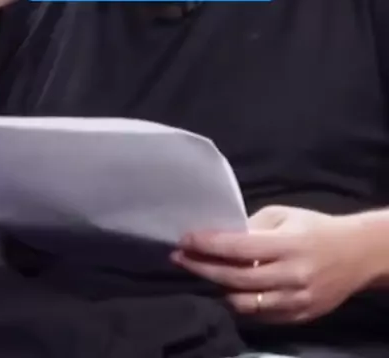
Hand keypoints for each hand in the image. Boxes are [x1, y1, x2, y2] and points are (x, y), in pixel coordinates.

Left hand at [171, 205, 371, 324]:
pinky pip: (259, 316)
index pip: (239, 247)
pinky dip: (239, 304)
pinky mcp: (297, 318)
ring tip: (199, 275)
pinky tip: (225, 290)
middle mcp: (290, 276)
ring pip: (244, 304)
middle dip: (202, 268)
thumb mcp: (284, 216)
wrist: (355, 255)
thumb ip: (253, 227)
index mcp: (288, 245)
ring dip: (216, 289)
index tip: (184, 239)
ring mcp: (294, 301)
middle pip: (235, 279)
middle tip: (178, 258)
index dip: (208, 244)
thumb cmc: (314, 228)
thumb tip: (220, 235)